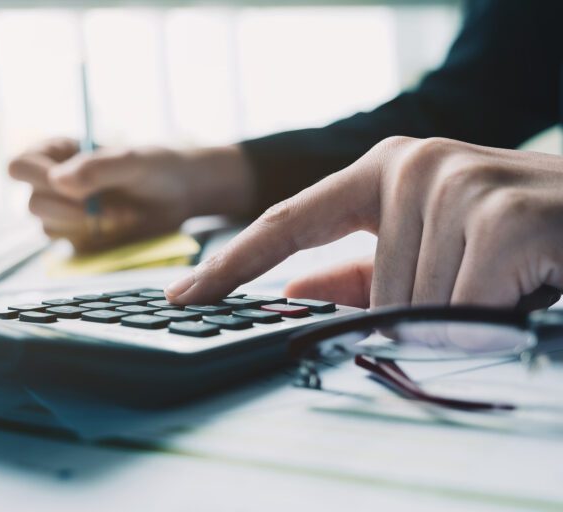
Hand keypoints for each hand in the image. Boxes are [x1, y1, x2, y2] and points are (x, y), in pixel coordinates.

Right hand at [9, 138, 254, 251]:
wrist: (180, 194)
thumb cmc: (155, 166)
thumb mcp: (133, 160)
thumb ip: (98, 167)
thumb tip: (57, 181)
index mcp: (56, 153)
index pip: (19, 166)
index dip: (36, 178)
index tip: (70, 185)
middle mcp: (52, 184)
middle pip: (32, 204)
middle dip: (70, 210)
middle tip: (105, 208)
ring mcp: (64, 214)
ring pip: (49, 228)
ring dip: (88, 224)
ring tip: (124, 212)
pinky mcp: (79, 240)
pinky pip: (71, 247)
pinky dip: (97, 239)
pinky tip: (122, 224)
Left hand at [165, 136, 562, 308]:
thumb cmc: (519, 239)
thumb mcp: (432, 250)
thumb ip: (360, 272)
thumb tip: (292, 294)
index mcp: (385, 170)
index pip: (286, 223)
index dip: (230, 264)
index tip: (183, 293)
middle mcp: (413, 164)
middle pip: (367, 289)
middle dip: (417, 313)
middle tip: (478, 290)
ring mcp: (455, 182)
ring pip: (412, 303)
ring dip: (459, 314)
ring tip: (506, 281)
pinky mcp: (500, 214)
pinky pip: (459, 308)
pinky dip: (489, 317)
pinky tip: (524, 285)